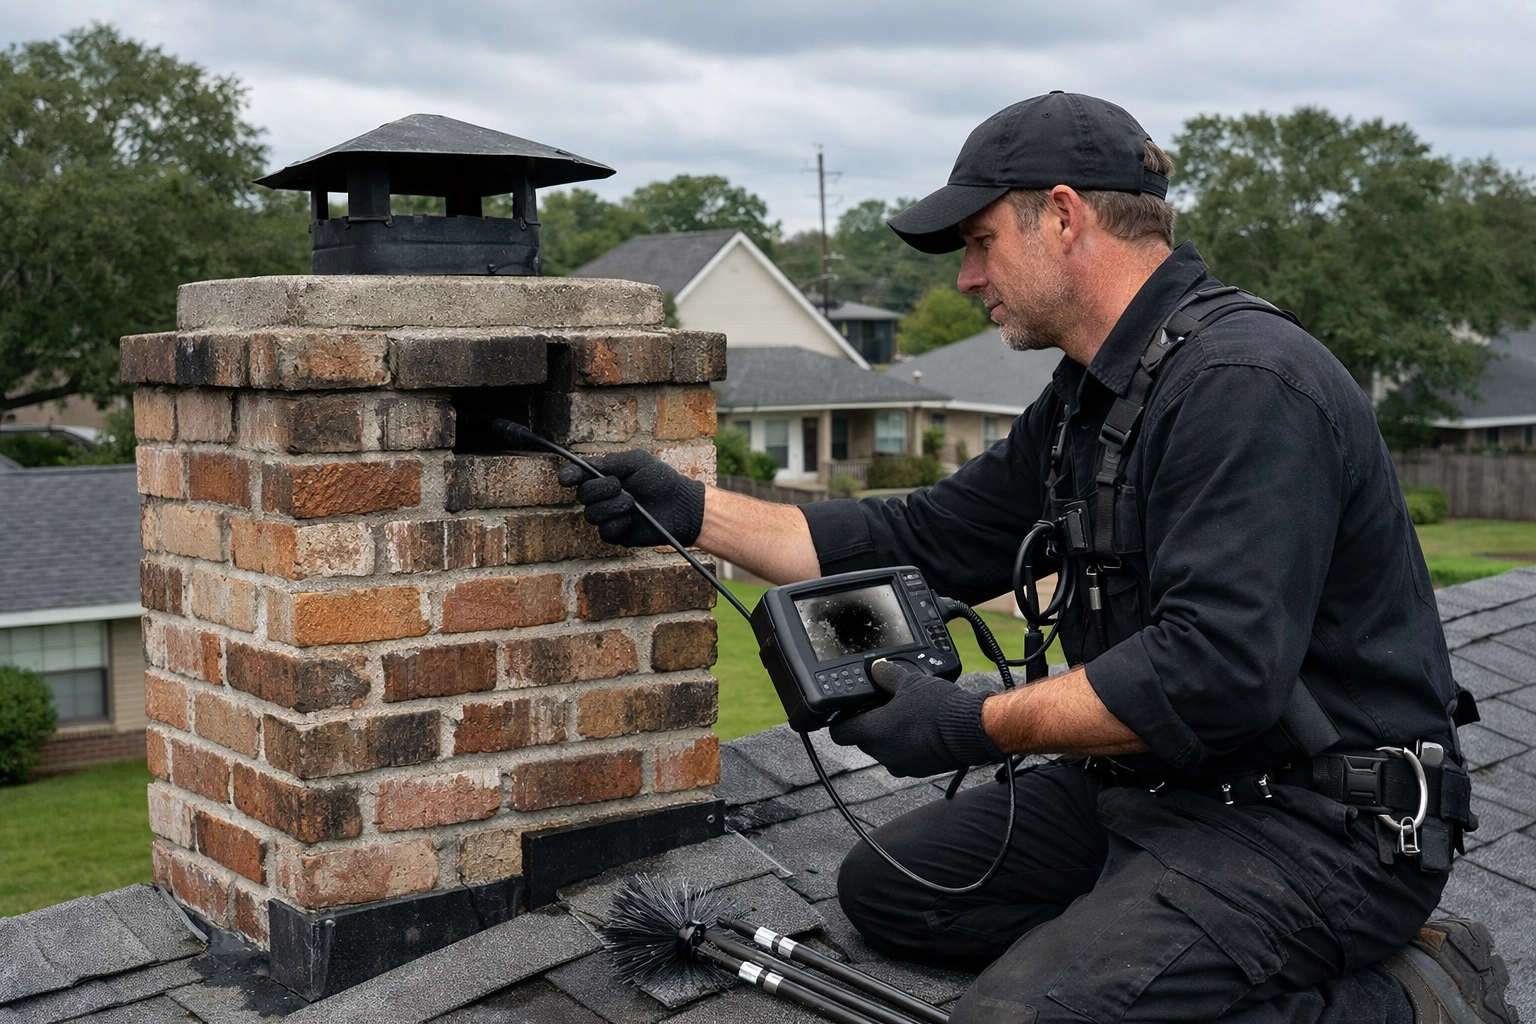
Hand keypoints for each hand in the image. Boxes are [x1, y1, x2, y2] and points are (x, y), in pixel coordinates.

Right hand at [557, 450, 705, 547]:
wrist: (680, 505)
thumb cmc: (661, 480)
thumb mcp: (636, 462)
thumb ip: (609, 462)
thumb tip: (583, 465)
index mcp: (605, 476)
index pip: (578, 475)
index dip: (569, 476)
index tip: (566, 478)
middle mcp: (602, 496)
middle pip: (582, 494)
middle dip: (600, 489)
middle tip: (620, 486)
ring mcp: (608, 516)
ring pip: (591, 514)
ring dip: (612, 506)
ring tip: (632, 503)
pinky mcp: (616, 534)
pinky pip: (604, 531)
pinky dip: (618, 523)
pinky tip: (632, 519)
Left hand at [827, 660, 1003, 777]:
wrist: (969, 730)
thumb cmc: (937, 708)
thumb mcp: (909, 681)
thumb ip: (886, 675)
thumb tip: (877, 668)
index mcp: (873, 732)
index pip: (839, 733)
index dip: (840, 722)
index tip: (845, 714)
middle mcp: (882, 753)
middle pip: (861, 741)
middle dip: (868, 726)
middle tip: (880, 709)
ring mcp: (900, 765)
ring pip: (883, 750)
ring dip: (888, 737)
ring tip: (904, 718)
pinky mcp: (918, 770)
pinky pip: (902, 758)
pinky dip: (905, 746)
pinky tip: (919, 730)